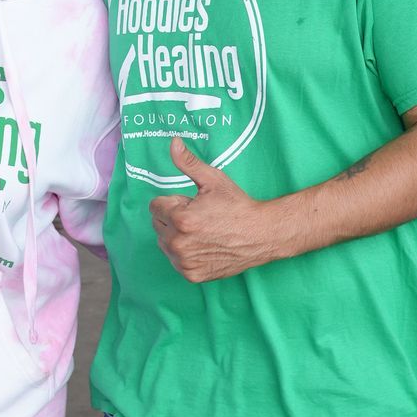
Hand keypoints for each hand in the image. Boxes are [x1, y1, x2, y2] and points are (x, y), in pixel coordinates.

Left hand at [148, 140, 288, 282]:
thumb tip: (173, 142)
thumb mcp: (213, 180)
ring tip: (203, 231)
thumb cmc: (237, 206)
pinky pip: (175, 261)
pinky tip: (204, 245)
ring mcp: (184, 262)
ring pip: (165, 243)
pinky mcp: (192, 275)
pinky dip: (185, 254)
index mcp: (180, 219)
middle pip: (158, 225)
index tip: (193, 204)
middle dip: (173, 218)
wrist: (261, 234)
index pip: (155, 206)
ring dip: (177, 236)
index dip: (175, 202)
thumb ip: (188, 163)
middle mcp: (178, 243)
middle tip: (200, 217)